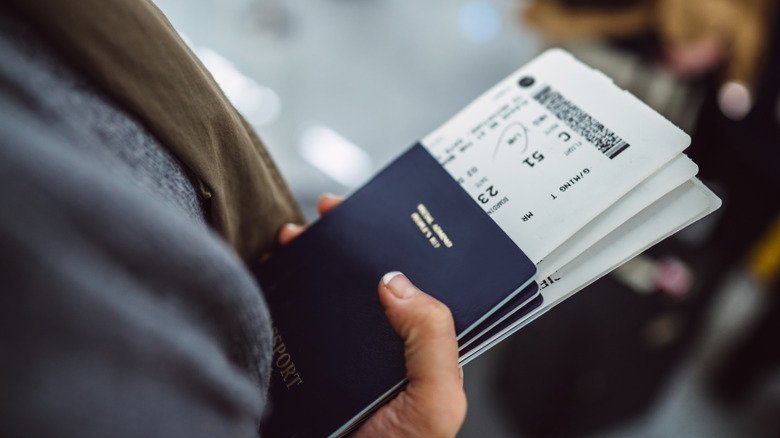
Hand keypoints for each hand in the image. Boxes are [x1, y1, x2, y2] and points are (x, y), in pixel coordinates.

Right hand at [277, 194, 466, 437]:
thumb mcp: (435, 402)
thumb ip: (433, 340)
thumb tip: (397, 281)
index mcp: (420, 349)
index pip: (418, 285)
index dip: (403, 245)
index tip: (384, 214)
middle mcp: (381, 346)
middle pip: (368, 280)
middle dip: (350, 241)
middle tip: (332, 212)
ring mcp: (339, 353)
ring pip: (328, 293)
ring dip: (312, 258)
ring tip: (297, 236)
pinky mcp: (303, 363)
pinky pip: (292, 317)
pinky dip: (279, 289)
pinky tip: (273, 270)